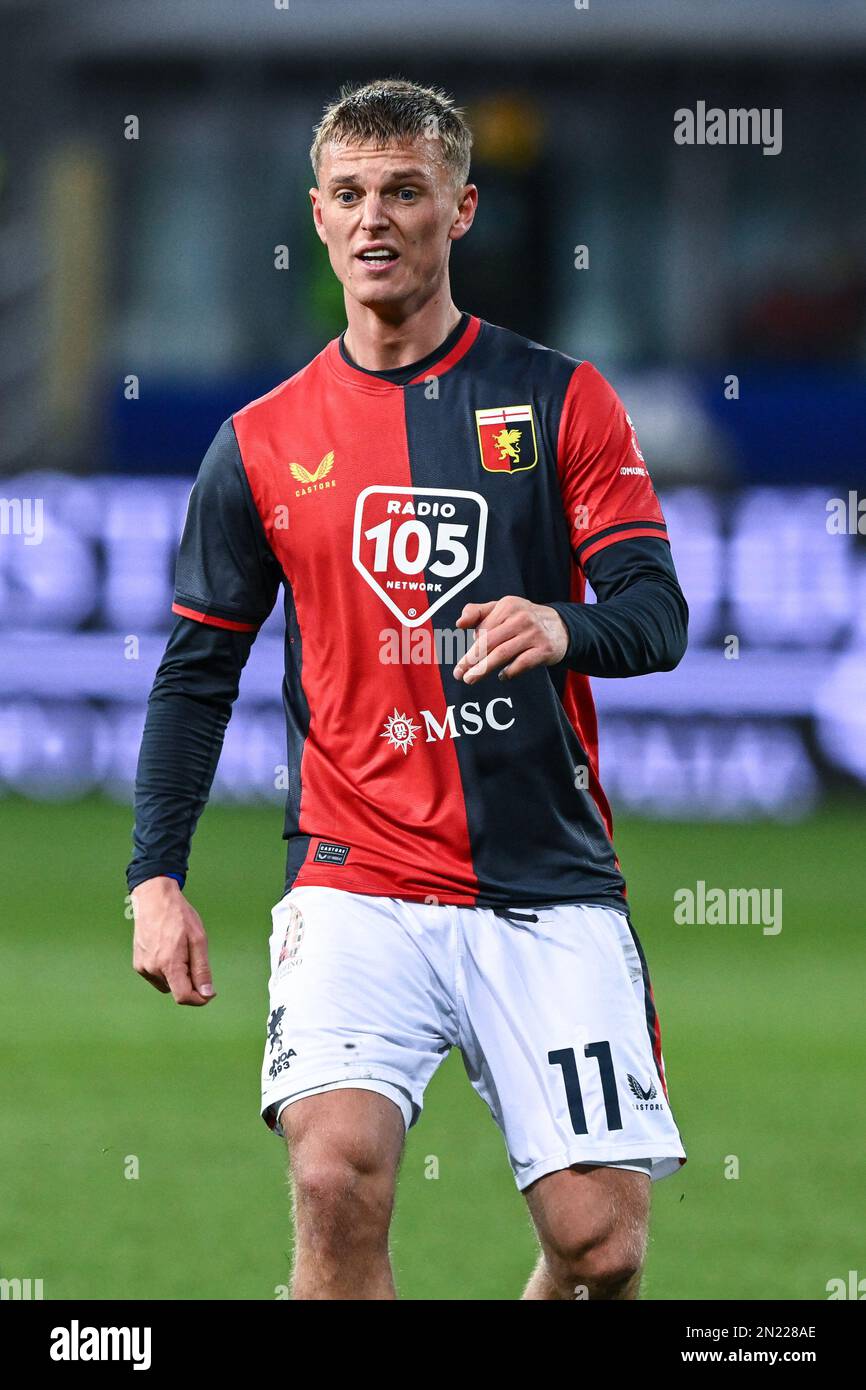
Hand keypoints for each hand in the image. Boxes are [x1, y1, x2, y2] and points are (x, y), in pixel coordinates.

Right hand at [131, 876, 215, 1005]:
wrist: (154, 899)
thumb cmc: (179, 916)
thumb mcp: (198, 940)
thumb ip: (202, 970)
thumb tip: (207, 994)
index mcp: (168, 964)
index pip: (183, 997)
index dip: (199, 999)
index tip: (209, 992)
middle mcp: (152, 969)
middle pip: (177, 989)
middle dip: (190, 980)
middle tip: (193, 955)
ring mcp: (143, 967)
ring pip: (167, 983)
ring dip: (177, 975)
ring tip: (179, 948)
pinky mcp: (138, 964)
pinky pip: (157, 976)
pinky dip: (166, 969)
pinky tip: (168, 949)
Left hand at [453, 596, 568, 683]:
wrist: (561, 627)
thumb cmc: (523, 619)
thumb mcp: (502, 609)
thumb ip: (477, 612)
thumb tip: (459, 623)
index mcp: (507, 606)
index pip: (483, 629)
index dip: (472, 646)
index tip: (462, 662)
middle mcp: (521, 618)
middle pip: (489, 641)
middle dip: (471, 659)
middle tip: (458, 674)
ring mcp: (534, 634)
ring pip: (503, 653)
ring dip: (484, 668)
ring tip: (470, 678)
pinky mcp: (544, 649)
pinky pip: (523, 663)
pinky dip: (510, 671)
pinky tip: (502, 676)